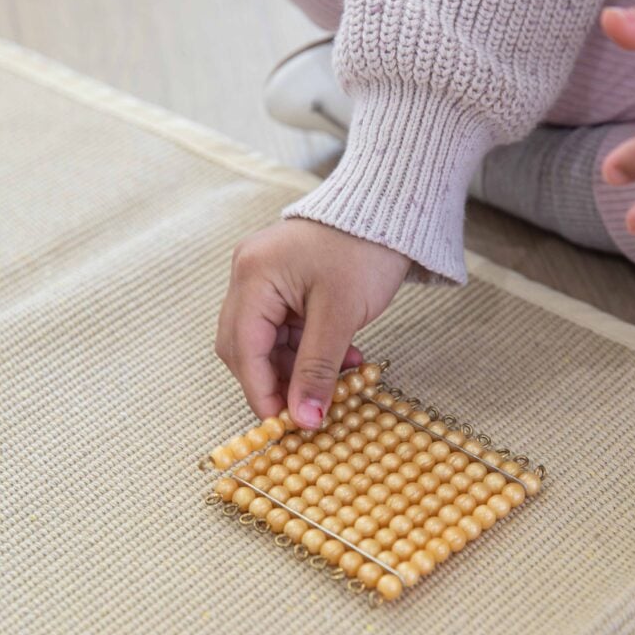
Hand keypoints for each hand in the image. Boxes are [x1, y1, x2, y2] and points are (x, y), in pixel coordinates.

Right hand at [215, 220, 409, 428]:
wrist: (391, 209)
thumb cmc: (366, 249)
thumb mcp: (341, 315)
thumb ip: (318, 369)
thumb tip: (304, 419)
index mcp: (254, 276)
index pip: (243, 348)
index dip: (261, 392)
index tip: (285, 424)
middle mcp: (249, 274)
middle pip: (245, 346)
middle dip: (275, 382)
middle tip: (308, 408)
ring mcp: (264, 276)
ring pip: (266, 341)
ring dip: (296, 368)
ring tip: (338, 380)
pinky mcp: (284, 282)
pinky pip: (285, 328)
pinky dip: (308, 350)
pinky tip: (342, 359)